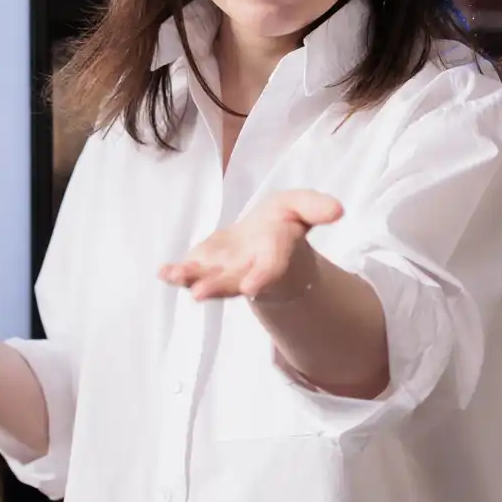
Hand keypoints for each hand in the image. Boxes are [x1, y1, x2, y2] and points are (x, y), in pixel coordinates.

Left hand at [157, 189, 343, 301]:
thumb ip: (315, 208)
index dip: (263, 277)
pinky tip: (163, 272)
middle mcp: (249, 270)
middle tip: (199, 293)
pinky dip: (176, 274)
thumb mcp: (301, 208)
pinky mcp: (206, 267)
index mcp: (275, 255)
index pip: (271, 268)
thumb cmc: (284, 225)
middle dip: (218, 286)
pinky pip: (191, 272)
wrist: (266, 243)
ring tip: (172, 276)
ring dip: (191, 280)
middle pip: (234, 281)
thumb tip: (339, 209)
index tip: (251, 287)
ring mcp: (225, 271)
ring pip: (209, 280)